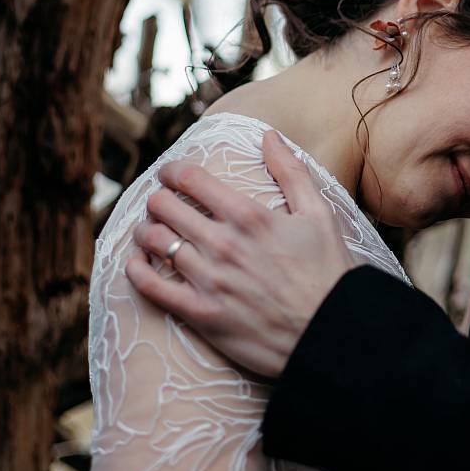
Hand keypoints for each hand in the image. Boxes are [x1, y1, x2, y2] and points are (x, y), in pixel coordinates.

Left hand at [125, 130, 357, 377]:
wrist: (333, 334)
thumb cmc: (329, 273)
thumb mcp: (319, 214)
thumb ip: (291, 172)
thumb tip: (268, 135)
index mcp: (249, 216)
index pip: (191, 179)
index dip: (172, 171)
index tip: (169, 173)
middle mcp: (224, 244)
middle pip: (165, 207)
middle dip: (158, 199)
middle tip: (160, 202)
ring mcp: (210, 280)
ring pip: (154, 242)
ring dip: (146, 230)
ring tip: (149, 230)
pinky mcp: (202, 314)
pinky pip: (152, 287)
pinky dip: (136, 271)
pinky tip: (136, 264)